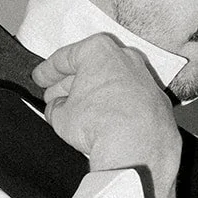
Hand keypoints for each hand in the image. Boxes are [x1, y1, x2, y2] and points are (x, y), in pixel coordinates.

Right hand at [31, 34, 180, 188]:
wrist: (138, 146)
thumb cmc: (100, 122)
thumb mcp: (61, 115)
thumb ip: (57, 107)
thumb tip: (58, 110)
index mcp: (100, 50)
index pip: (67, 57)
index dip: (48, 70)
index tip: (40, 78)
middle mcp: (126, 59)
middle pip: (91, 68)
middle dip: (71, 84)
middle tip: (54, 97)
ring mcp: (145, 80)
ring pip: (112, 84)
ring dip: (94, 97)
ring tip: (76, 114)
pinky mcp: (157, 103)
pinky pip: (129, 101)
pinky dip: (115, 109)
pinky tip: (102, 124)